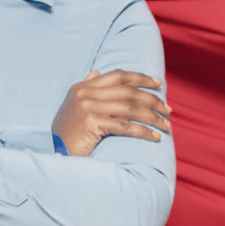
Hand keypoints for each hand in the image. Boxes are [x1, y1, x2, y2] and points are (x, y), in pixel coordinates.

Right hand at [52, 70, 171, 156]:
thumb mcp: (73, 106)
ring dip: (152, 117)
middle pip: (128, 91)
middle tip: (168, 110)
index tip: (159, 84)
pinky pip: (126, 126)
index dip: (140, 78)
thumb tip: (98, 71)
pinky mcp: (93, 123)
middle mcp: (85, 94)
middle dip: (152, 99)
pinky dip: (144, 131)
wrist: (56, 153)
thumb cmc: (68, 134)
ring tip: (166, 125)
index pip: (118, 76)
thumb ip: (86, 87)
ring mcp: (88, 107)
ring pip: (130, 108)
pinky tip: (155, 137)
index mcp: (82, 87)